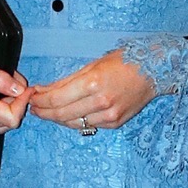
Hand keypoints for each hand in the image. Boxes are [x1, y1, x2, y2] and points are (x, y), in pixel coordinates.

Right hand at [0, 53, 30, 139]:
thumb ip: (0, 79)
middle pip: (11, 120)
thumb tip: (20, 90)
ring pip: (6, 125)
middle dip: (16, 102)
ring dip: (9, 109)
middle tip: (11, 84)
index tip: (25, 89)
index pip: (12, 117)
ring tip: (1, 92)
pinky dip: (1, 115)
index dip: (23, 103)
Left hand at [29, 50, 153, 130]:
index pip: (56, 99)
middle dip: (44, 112)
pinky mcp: (115, 123)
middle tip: (34, 108)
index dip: (40, 101)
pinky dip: (74, 121)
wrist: (155, 71)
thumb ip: (67, 81)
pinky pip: (87, 126)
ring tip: (47, 112)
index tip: (32, 98)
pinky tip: (67, 115)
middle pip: (61, 114)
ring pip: (72, 123)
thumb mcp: (93, 65)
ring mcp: (109, 116)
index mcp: (93, 83)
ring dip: (56, 118)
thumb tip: (44, 90)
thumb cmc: (125, 61)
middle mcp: (100, 102)